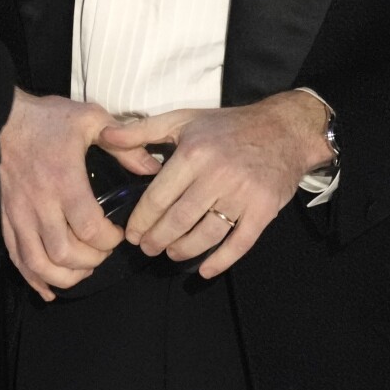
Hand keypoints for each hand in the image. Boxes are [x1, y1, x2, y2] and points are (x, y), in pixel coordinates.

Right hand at [0, 91, 125, 300]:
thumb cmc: (43, 118)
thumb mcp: (89, 119)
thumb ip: (124, 144)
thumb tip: (153, 166)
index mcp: (64, 181)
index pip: (89, 228)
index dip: (109, 241)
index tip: (118, 235)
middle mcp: (39, 204)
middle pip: (65, 253)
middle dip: (91, 262)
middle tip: (102, 252)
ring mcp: (18, 215)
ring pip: (39, 263)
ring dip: (64, 276)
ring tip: (81, 271)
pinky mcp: (3, 219)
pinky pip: (16, 258)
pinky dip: (33, 279)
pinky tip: (49, 288)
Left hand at [98, 91, 332, 279]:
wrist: (284, 130)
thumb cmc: (228, 126)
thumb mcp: (183, 120)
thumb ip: (142, 130)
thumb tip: (105, 136)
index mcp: (193, 153)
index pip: (157, 198)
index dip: (140, 221)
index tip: (131, 234)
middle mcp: (217, 175)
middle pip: (178, 221)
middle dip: (156, 240)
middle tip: (147, 248)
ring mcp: (242, 195)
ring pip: (205, 236)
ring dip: (183, 251)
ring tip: (171, 253)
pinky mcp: (264, 210)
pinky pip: (239, 244)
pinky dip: (220, 262)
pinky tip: (205, 270)